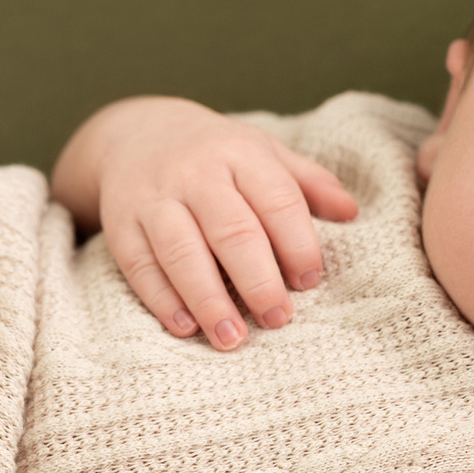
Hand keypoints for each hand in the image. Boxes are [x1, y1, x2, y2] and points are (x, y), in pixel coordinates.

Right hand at [52, 97, 357, 347]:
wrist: (135, 133)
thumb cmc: (216, 154)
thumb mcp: (263, 153)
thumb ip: (308, 182)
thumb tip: (351, 213)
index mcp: (240, 154)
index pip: (276, 200)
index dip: (297, 243)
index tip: (310, 282)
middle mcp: (196, 174)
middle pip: (231, 231)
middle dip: (258, 280)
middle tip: (279, 320)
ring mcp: (154, 199)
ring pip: (181, 252)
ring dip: (208, 300)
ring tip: (232, 339)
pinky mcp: (122, 224)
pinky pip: (140, 265)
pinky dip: (161, 299)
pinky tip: (185, 327)